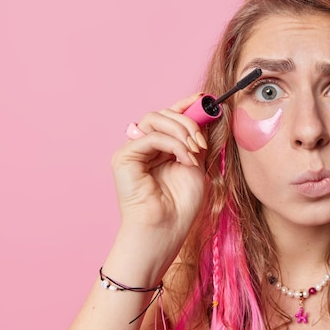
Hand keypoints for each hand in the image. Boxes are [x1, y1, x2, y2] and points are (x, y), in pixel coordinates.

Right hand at [111, 93, 208, 261]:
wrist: (165, 231)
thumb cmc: (181, 204)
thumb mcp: (197, 164)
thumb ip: (196, 140)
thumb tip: (206, 114)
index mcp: (161, 147)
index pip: (170, 116)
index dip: (186, 104)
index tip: (205, 99)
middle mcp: (144, 145)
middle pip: (163, 114)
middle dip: (188, 120)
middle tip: (202, 141)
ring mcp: (133, 150)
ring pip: (155, 119)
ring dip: (181, 130)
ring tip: (195, 150)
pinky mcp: (123, 158)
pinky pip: (151, 137)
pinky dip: (173, 144)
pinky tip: (186, 159)